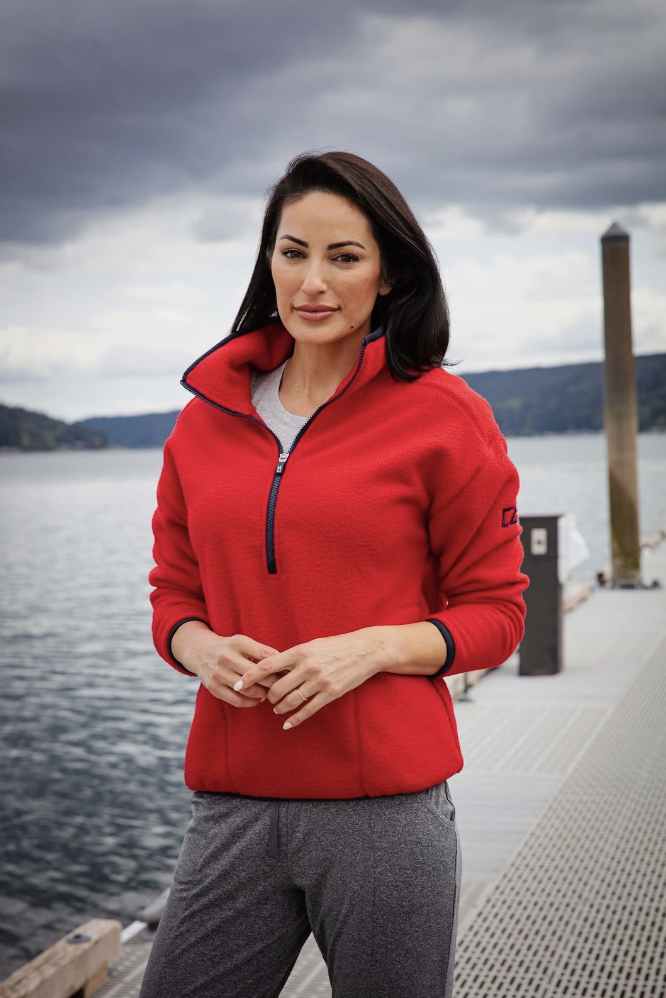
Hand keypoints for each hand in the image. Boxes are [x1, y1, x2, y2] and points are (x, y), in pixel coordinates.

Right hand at [174, 623, 281, 707]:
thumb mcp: (243, 642)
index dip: (280, 665)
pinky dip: (251, 702)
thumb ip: (262, 652)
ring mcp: (219, 673)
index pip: (265, 655)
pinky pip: (238, 700)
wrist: (200, 651)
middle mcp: (227, 657)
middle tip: (284, 686)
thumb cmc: (229, 648)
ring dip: (264, 694)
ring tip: (271, 693)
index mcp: (237, 643)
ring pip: (249, 690)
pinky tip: (258, 699)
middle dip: (274, 682)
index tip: (289, 671)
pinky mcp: (213, 688)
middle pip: (258, 674)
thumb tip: (286, 666)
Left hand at [233, 628, 387, 728]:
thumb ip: (293, 656)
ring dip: (280, 708)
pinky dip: (295, 719)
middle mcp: (308, 667)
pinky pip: (308, 710)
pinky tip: (287, 724)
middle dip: (267, 697)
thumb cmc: (337, 646)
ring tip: (277, 709)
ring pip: (290, 701)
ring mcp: (320, 681)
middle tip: (264, 699)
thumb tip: (273, 666)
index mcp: (300, 651)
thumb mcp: (312, 645)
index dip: (250, 677)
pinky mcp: (331, 693)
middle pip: (276, 688)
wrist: (366, 650)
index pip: (267, 665)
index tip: (238, 684)